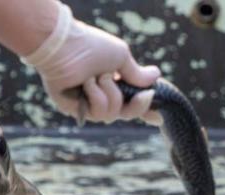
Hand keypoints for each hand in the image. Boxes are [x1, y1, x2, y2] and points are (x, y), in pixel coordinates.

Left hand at [22, 3, 160, 124]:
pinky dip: (96, 96)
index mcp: (113, 81)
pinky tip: (86, 83)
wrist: (66, 47)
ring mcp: (89, 104)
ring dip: (111, 93)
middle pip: (127, 113)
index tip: (158, 117)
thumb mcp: (121, 57)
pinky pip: (98, 112)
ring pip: (113, 114)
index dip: (145, 109)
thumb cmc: (92, 47)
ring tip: (98, 76)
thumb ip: (136, 73)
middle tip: (145, 95)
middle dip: (138, 105)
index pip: (132, 100)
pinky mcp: (76, 110)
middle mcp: (102, 94)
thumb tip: (157, 76)